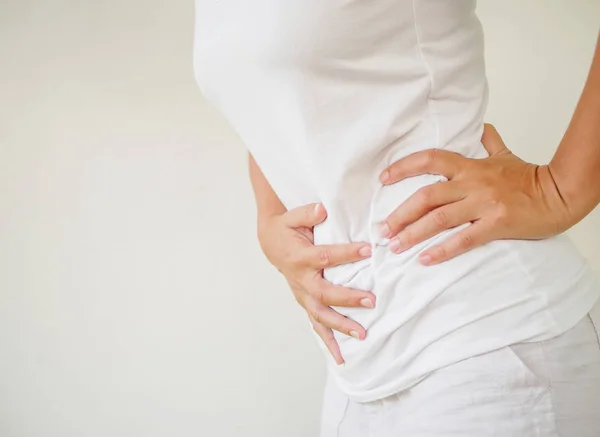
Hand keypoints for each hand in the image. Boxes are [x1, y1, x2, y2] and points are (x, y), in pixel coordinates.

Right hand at [258, 203, 374, 363]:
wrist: (270, 243)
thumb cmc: (285, 228)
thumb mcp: (292, 216)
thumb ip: (307, 213)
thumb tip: (322, 210)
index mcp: (300, 256)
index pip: (326, 256)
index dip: (347, 253)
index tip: (368, 249)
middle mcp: (301, 279)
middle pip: (324, 293)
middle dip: (347, 298)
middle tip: (371, 301)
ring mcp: (302, 293)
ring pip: (320, 314)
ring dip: (340, 326)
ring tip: (362, 335)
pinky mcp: (305, 301)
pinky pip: (316, 324)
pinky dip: (328, 341)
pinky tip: (342, 357)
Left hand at [379, 124, 573, 265]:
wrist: (560, 193)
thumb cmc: (529, 177)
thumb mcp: (505, 155)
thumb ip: (489, 141)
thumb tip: (482, 127)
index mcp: (470, 166)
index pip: (430, 159)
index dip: (404, 167)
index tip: (384, 179)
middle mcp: (472, 183)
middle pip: (427, 195)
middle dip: (401, 213)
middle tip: (382, 230)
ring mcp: (483, 204)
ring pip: (440, 218)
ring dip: (413, 233)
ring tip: (395, 247)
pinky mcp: (496, 224)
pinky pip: (463, 239)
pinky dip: (442, 250)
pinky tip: (425, 259)